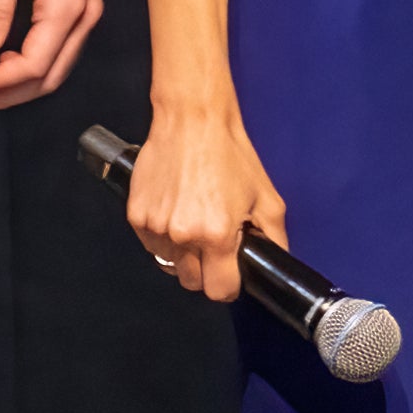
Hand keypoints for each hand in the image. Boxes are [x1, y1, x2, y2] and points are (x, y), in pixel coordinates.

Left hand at [0, 0, 103, 107]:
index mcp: (67, 6)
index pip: (33, 67)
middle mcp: (86, 15)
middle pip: (49, 77)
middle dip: (9, 95)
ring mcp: (89, 10)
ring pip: (57, 67)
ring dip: (21, 83)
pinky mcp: (84, 3)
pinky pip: (61, 49)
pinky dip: (33, 63)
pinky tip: (4, 59)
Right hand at [125, 93, 285, 303]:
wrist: (193, 122)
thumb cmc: (230, 155)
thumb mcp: (266, 197)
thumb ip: (275, 237)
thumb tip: (276, 263)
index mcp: (217, 235)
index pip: (218, 290)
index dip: (229, 286)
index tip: (231, 276)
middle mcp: (183, 236)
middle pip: (192, 282)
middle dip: (206, 271)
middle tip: (214, 246)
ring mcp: (155, 227)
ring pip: (169, 264)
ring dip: (182, 255)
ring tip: (193, 224)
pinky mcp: (136, 215)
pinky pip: (151, 245)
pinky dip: (163, 238)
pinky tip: (175, 214)